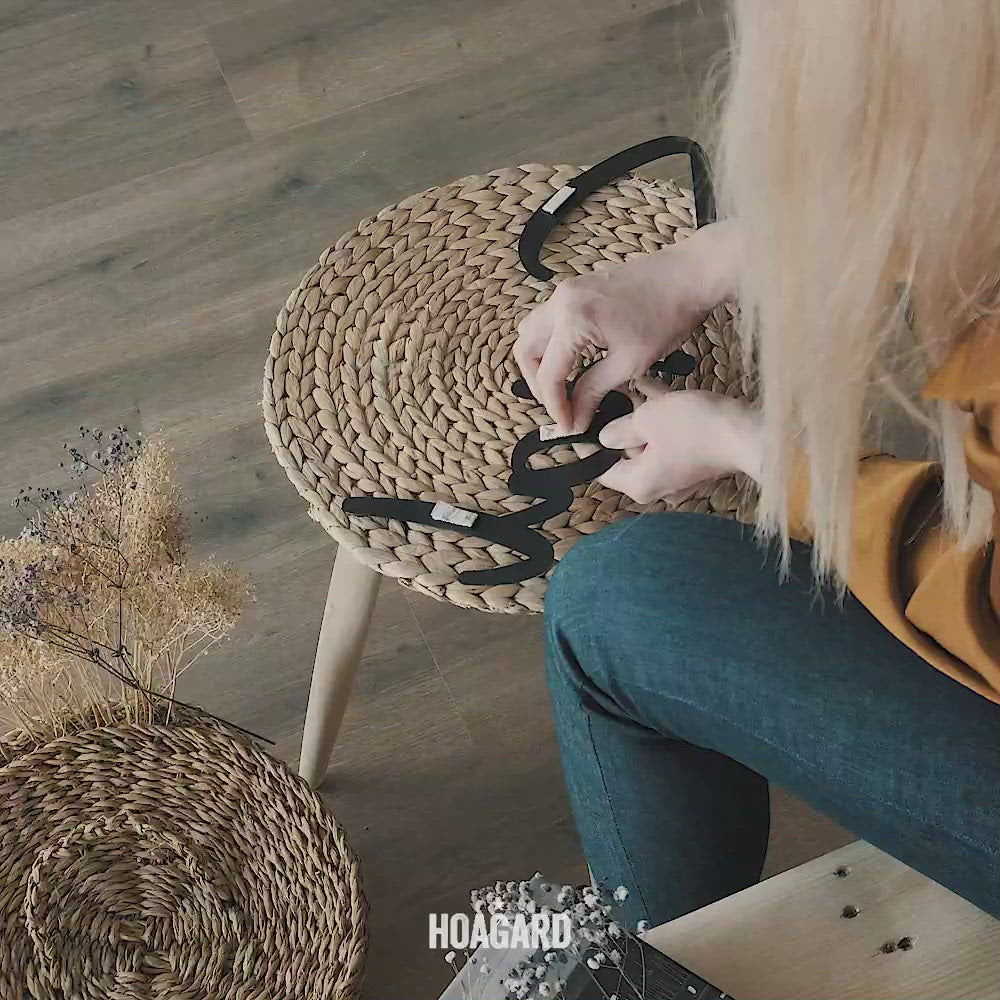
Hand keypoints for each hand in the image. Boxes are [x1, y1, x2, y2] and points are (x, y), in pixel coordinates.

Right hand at [514, 220, 738, 433]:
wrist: (689, 275)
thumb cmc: (667, 315)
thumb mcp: (630, 363)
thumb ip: (595, 391)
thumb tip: (576, 419)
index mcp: (573, 319)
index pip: (549, 373)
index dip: (555, 406)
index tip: (568, 426)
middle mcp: (561, 301)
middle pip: (526, 349)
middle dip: (537, 383)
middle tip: (559, 406)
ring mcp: (566, 291)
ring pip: (532, 332)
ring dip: (540, 361)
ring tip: (563, 386)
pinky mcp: (576, 288)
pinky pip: (548, 320)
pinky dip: (552, 344)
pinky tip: (574, 362)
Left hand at [597, 381, 761, 503]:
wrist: (749, 432)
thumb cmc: (696, 428)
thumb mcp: (647, 420)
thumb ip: (619, 429)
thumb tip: (604, 436)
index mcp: (639, 484)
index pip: (601, 470)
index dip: (587, 446)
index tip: (577, 424)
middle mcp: (657, 485)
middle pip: (625, 455)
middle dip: (618, 424)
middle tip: (604, 396)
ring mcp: (678, 473)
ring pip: (649, 442)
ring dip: (640, 415)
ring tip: (627, 385)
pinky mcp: (696, 459)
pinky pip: (669, 438)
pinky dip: (660, 418)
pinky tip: (649, 387)